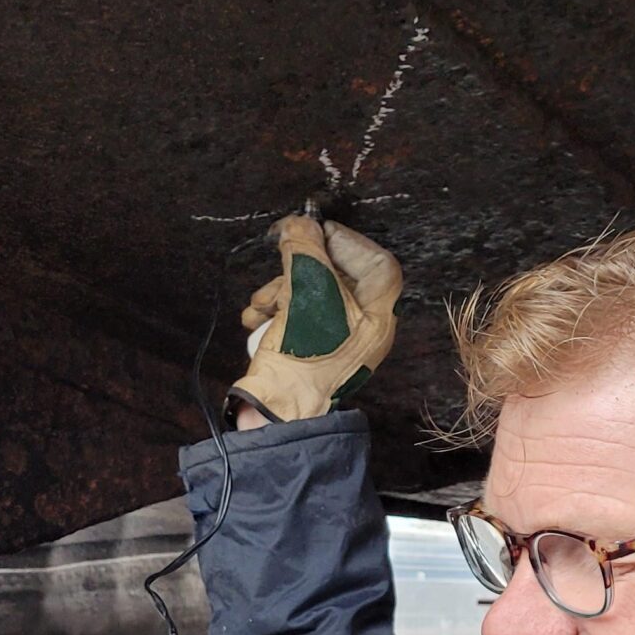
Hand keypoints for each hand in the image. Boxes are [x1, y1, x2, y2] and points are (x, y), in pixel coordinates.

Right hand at [231, 216, 402, 422]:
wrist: (276, 410)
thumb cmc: (303, 355)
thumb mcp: (307, 291)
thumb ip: (305, 249)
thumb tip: (298, 224)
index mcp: (378, 316)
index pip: (376, 262)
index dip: (347, 241)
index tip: (317, 232)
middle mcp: (361, 327)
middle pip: (336, 276)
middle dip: (301, 269)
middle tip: (283, 262)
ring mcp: (334, 339)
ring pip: (309, 294)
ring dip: (278, 291)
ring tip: (262, 304)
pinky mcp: (307, 348)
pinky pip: (294, 316)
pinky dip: (272, 312)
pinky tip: (257, 319)